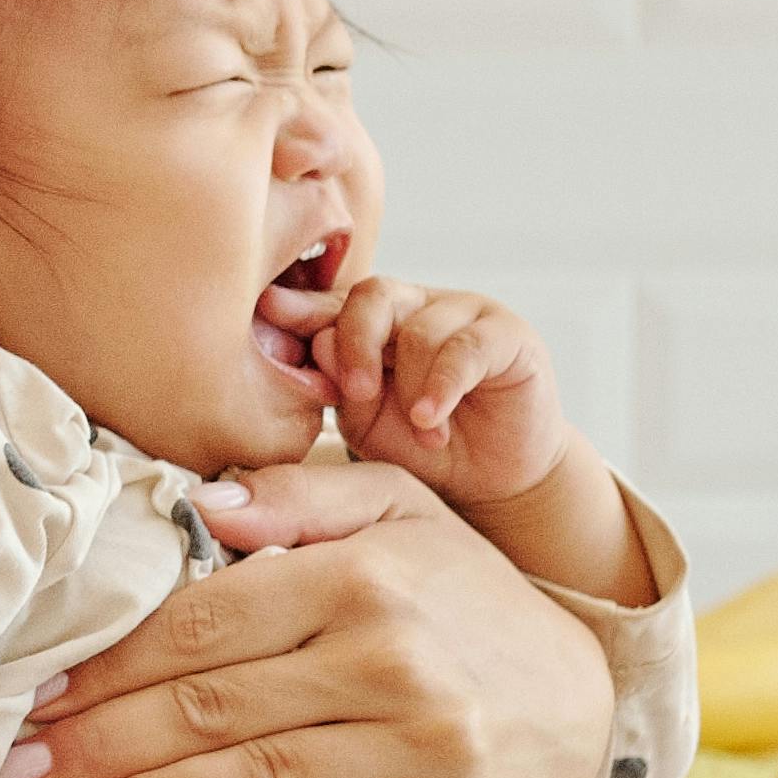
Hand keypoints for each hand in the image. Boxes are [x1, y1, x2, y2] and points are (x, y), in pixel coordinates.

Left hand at [2, 462, 615, 777]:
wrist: (583, 697)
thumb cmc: (460, 595)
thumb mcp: (398, 509)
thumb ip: (299, 495)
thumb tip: (199, 503)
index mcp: (366, 574)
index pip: (207, 623)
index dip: (113, 664)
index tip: (41, 695)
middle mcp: (395, 657)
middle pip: (215, 707)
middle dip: (103, 744)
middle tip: (22, 771)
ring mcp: (425, 746)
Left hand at [289, 268, 566, 509]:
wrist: (495, 482)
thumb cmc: (424, 448)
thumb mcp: (366, 421)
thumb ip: (339, 383)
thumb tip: (314, 345)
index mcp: (374, 323)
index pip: (334, 303)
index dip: (302, 310)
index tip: (269, 315)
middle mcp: (417, 306)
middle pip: (372, 296)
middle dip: (355, 343)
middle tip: (354, 393)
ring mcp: (464, 314)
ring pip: (420, 328)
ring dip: (412, 388)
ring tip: (422, 433)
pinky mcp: (508, 335)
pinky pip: (467, 347)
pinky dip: (443, 385)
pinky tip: (432, 418)